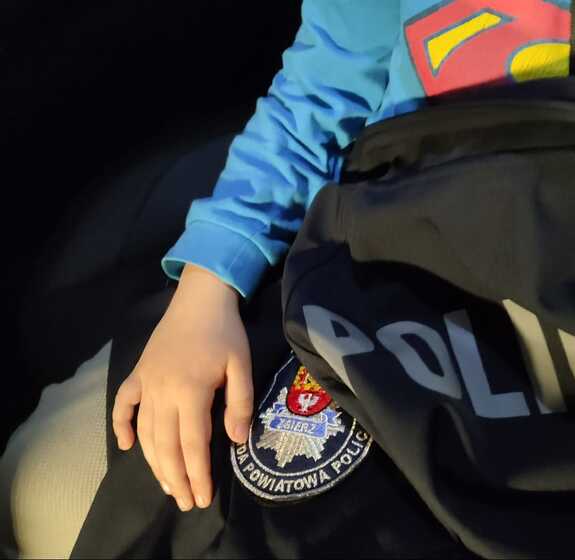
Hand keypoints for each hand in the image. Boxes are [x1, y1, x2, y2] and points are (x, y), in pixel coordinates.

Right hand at [112, 264, 252, 510]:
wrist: (199, 298)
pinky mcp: (137, 373)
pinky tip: (127, 445)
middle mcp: (162, 393)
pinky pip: (123, 404)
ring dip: (154, 462)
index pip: (193, 445)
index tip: (203, 498)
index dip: (198, 475)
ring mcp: (146, 383)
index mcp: (190, 392)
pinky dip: (122, 426)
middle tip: (186, 501)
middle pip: (166, 446)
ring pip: (145, 432)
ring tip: (167, 485)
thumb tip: (236, 441)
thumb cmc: (224, 332)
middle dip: (176, 478)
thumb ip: (240, 404)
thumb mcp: (241, 365)